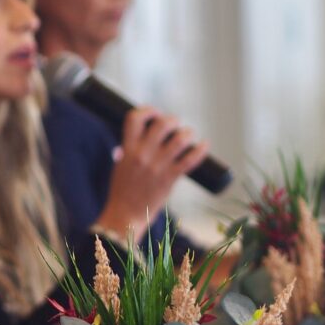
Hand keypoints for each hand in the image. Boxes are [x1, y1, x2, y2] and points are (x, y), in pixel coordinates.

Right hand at [98, 106, 208, 238]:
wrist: (126, 214)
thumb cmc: (122, 190)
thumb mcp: (120, 165)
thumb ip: (128, 151)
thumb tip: (137, 140)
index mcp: (127, 149)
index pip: (134, 119)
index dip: (147, 110)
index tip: (154, 113)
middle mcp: (142, 155)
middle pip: (162, 125)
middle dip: (171, 120)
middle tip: (174, 124)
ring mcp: (157, 166)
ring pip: (179, 139)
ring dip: (187, 133)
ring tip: (188, 135)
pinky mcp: (170, 178)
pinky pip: (190, 159)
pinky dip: (200, 149)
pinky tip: (204, 145)